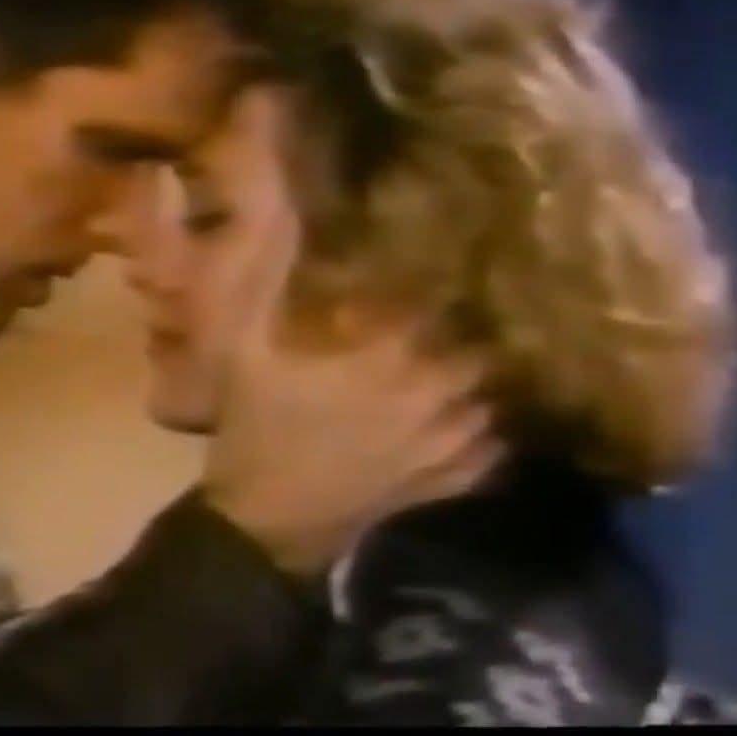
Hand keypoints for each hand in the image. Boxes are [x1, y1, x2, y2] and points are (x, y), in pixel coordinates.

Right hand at [199, 180, 503, 576]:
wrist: (262, 528)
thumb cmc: (253, 428)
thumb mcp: (243, 345)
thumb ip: (265, 276)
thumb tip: (283, 207)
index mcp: (387, 358)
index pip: (440, 304)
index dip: (447, 277)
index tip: (450, 252)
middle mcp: (430, 398)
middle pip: (481, 351)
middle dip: (478, 324)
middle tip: (475, 299)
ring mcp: (441, 446)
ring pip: (492, 400)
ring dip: (489, 376)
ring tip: (487, 348)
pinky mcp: (441, 484)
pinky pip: (490, 455)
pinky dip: (493, 432)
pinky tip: (487, 412)